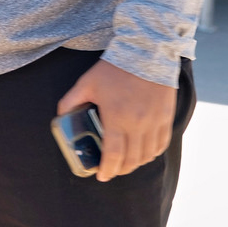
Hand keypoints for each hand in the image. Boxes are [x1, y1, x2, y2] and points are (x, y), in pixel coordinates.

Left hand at [57, 58, 176, 181]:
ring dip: (136, 164)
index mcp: (117, 118)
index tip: (101, 176)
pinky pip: (161, 143)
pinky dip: (152, 153)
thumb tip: (61, 116)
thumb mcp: (87, 83)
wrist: (147, 51)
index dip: (107, 170)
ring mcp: (155, 122)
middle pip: (131, 160)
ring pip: (148, 155)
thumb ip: (71, 101)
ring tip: (126, 164)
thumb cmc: (114, 68)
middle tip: (112, 171)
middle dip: (120, 170)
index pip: (113, 155)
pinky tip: (144, 153)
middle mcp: (138, 124)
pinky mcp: (166, 117)